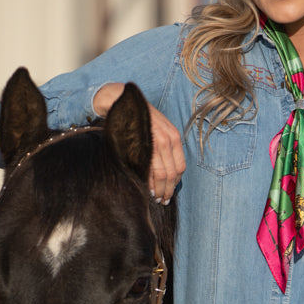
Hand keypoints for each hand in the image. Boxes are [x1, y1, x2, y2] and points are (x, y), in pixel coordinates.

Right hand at [94, 83, 184, 203]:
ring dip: (159, 189)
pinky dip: (150, 182)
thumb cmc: (139, 120)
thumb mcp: (158, 131)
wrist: (122, 102)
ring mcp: (157, 141)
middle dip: (168, 190)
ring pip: (163, 173)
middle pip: (173, 173)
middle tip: (162, 201)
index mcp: (174, 137)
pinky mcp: (144, 143)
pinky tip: (146, 189)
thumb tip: (165, 175)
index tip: (169, 193)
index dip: (175, 184)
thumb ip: (163, 149)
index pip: (180, 167)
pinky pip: (151, 168)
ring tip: (155, 198)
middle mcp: (169, 139)